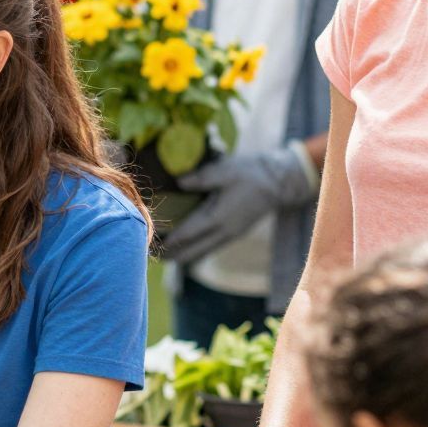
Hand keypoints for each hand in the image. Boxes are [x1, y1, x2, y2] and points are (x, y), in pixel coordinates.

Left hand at [163, 145, 315, 267]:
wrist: (278, 183)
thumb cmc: (250, 173)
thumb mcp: (225, 170)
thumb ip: (201, 178)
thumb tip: (178, 182)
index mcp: (219, 218)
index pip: (187, 235)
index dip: (167, 240)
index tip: (149, 242)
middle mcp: (223, 232)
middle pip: (191, 253)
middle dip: (170, 255)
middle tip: (149, 254)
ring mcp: (229, 236)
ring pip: (200, 254)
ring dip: (180, 256)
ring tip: (161, 255)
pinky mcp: (233, 235)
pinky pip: (208, 249)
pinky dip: (193, 252)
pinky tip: (182, 250)